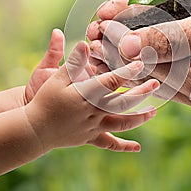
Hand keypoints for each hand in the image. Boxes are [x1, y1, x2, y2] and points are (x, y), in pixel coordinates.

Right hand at [25, 41, 158, 151]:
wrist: (33, 130)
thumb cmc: (43, 101)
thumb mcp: (54, 78)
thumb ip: (72, 62)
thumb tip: (84, 43)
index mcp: (85, 96)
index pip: (110, 82)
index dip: (127, 72)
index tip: (140, 65)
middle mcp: (93, 113)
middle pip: (122, 102)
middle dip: (141, 93)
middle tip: (156, 84)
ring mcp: (93, 127)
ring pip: (121, 123)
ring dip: (139, 118)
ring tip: (154, 112)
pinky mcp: (91, 138)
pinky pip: (110, 144)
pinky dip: (124, 146)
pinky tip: (137, 147)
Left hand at [89, 0, 190, 115]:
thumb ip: (167, 41)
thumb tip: (124, 47)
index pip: (148, 73)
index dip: (119, 53)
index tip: (94, 35)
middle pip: (153, 77)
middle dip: (125, 55)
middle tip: (95, 36)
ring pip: (167, 76)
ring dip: (143, 55)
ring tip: (114, 35)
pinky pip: (184, 75)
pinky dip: (165, 58)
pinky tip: (150, 43)